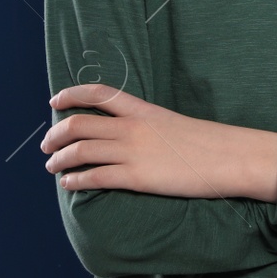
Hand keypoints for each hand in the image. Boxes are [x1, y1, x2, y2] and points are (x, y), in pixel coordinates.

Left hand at [42, 84, 275, 199]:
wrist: (229, 157)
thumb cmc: (207, 143)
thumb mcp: (172, 124)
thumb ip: (147, 125)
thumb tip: (129, 133)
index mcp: (142, 110)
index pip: (98, 93)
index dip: (72, 94)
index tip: (55, 100)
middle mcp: (132, 127)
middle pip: (79, 123)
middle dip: (56, 133)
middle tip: (47, 144)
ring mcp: (133, 152)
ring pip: (80, 150)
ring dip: (59, 159)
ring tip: (52, 166)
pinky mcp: (136, 177)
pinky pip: (95, 177)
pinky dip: (76, 180)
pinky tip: (70, 184)